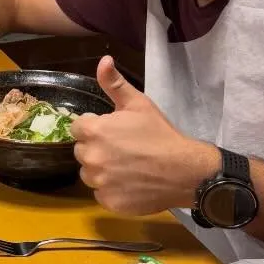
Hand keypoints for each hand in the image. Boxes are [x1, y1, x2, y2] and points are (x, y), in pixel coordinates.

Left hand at [71, 56, 218, 215]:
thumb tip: (103, 60)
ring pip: (89, 174)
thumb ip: (114, 83)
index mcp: (94, 130)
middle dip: (97, 148)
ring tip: (126, 167)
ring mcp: (99, 182)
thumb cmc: (161, 134)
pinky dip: (111, 190)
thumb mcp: (139, 104)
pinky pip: (100, 194)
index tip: (113, 131)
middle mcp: (91, 157)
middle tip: (122, 149)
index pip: (77, 128)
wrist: (186, 171)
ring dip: (101, 170)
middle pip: (82, 151)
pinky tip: (129, 183)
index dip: (94, 128)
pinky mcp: (108, 202)